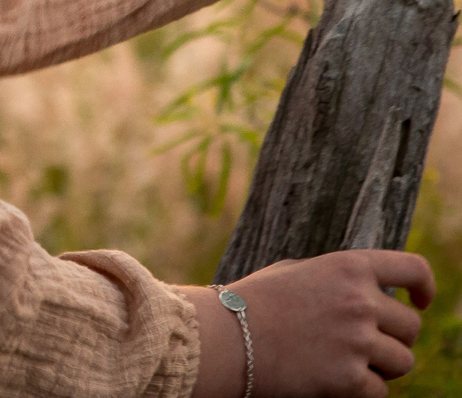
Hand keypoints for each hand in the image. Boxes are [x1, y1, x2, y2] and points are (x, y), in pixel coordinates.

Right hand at [184, 249, 434, 397]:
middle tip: (363, 342)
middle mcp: (360, 302)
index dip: (425, 286)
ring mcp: (358, 341)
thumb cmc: (255, 301)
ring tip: (346, 360)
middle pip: (410, 327)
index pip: (413, 269)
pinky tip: (334, 378)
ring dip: (381, 365)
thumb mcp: (297, 273)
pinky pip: (381, 390)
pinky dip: (362, 389)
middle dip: (393, 337)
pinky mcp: (351, 379)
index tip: (420, 302)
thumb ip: (337, 279)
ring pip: (403, 361)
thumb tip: (370, 294)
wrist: (228, 337)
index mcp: (348, 267)